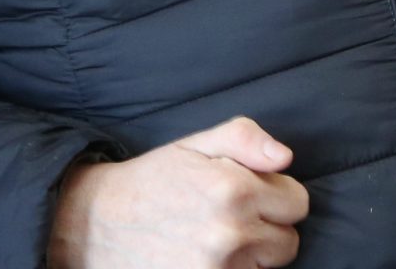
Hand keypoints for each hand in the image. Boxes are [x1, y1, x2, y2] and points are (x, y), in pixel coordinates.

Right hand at [48, 116, 307, 268]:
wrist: (97, 224)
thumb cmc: (151, 180)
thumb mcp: (194, 145)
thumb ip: (244, 139)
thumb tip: (285, 157)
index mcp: (233, 188)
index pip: (297, 201)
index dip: (275, 193)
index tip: (249, 191)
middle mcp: (230, 233)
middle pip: (288, 241)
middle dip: (267, 227)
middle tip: (228, 215)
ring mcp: (218, 268)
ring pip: (267, 268)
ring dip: (250, 255)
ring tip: (213, 237)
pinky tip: (206, 257)